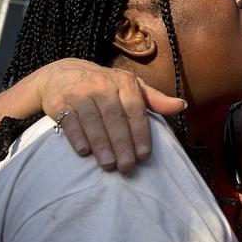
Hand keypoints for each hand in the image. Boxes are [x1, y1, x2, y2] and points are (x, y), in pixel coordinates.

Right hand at [36, 58, 186, 172]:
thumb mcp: (131, 87)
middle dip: (122, 144)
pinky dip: (77, 137)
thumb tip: (182, 106)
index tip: (144, 155)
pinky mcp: (59, 101)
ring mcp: (80, 92)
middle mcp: (102, 84)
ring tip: (109, 165)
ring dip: (101, 145)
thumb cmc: (106, 86)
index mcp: (124, 82)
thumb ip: (155, 99)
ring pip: (93, 120)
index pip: (135, 110)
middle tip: (127, 167)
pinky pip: (69, 120)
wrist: (63, 74)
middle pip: (114, 117)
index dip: (140, 133)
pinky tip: (84, 153)